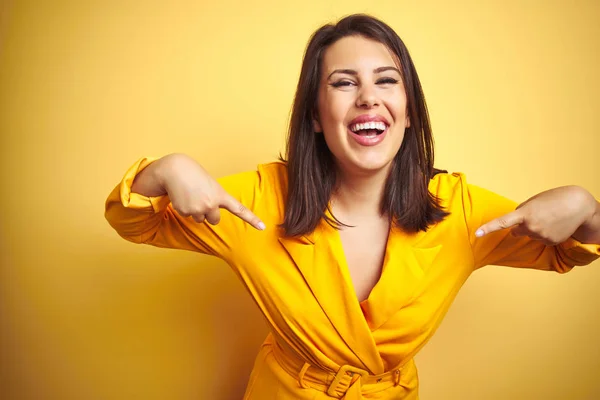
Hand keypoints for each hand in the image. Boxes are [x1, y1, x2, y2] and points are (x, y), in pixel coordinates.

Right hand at [156, 154, 265, 229]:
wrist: (175, 170)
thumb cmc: (194, 174)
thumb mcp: (210, 184)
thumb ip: (215, 197)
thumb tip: (211, 211)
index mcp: (221, 195)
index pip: (239, 209)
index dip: (252, 219)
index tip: (263, 227)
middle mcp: (212, 204)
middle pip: (215, 220)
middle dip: (209, 213)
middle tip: (201, 199)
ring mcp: (198, 209)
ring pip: (200, 219)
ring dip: (196, 210)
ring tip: (190, 195)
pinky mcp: (185, 212)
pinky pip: (187, 215)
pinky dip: (184, 208)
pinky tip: (182, 196)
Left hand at [475, 186, 596, 245]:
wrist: (579, 205)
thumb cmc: (554, 199)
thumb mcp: (533, 202)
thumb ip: (520, 213)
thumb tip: (513, 227)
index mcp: (524, 213)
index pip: (502, 222)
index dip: (488, 228)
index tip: (477, 234)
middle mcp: (531, 227)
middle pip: (516, 231)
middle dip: (521, 226)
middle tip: (537, 215)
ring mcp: (541, 236)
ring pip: (530, 235)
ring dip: (535, 228)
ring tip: (549, 217)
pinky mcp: (550, 242)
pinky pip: (541, 239)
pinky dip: (546, 233)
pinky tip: (555, 225)